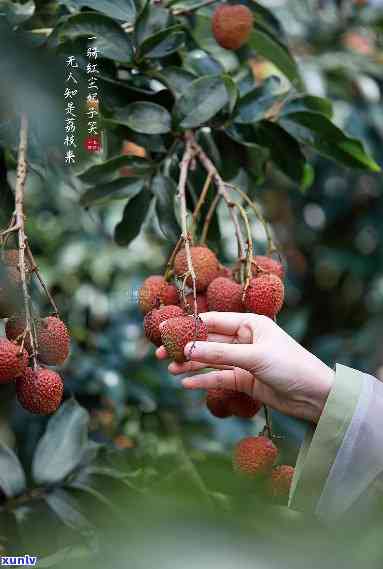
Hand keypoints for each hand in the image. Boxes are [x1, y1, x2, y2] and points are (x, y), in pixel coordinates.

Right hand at [156, 312, 333, 422]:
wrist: (315, 396)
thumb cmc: (290, 366)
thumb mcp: (254, 357)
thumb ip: (219, 354)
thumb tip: (187, 349)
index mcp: (250, 323)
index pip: (212, 320)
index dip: (188, 325)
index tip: (164, 329)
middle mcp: (245, 339)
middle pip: (208, 341)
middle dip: (185, 347)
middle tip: (160, 354)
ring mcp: (244, 360)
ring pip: (210, 360)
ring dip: (190, 364)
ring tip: (170, 370)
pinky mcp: (245, 380)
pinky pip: (219, 378)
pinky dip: (203, 380)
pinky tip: (186, 384)